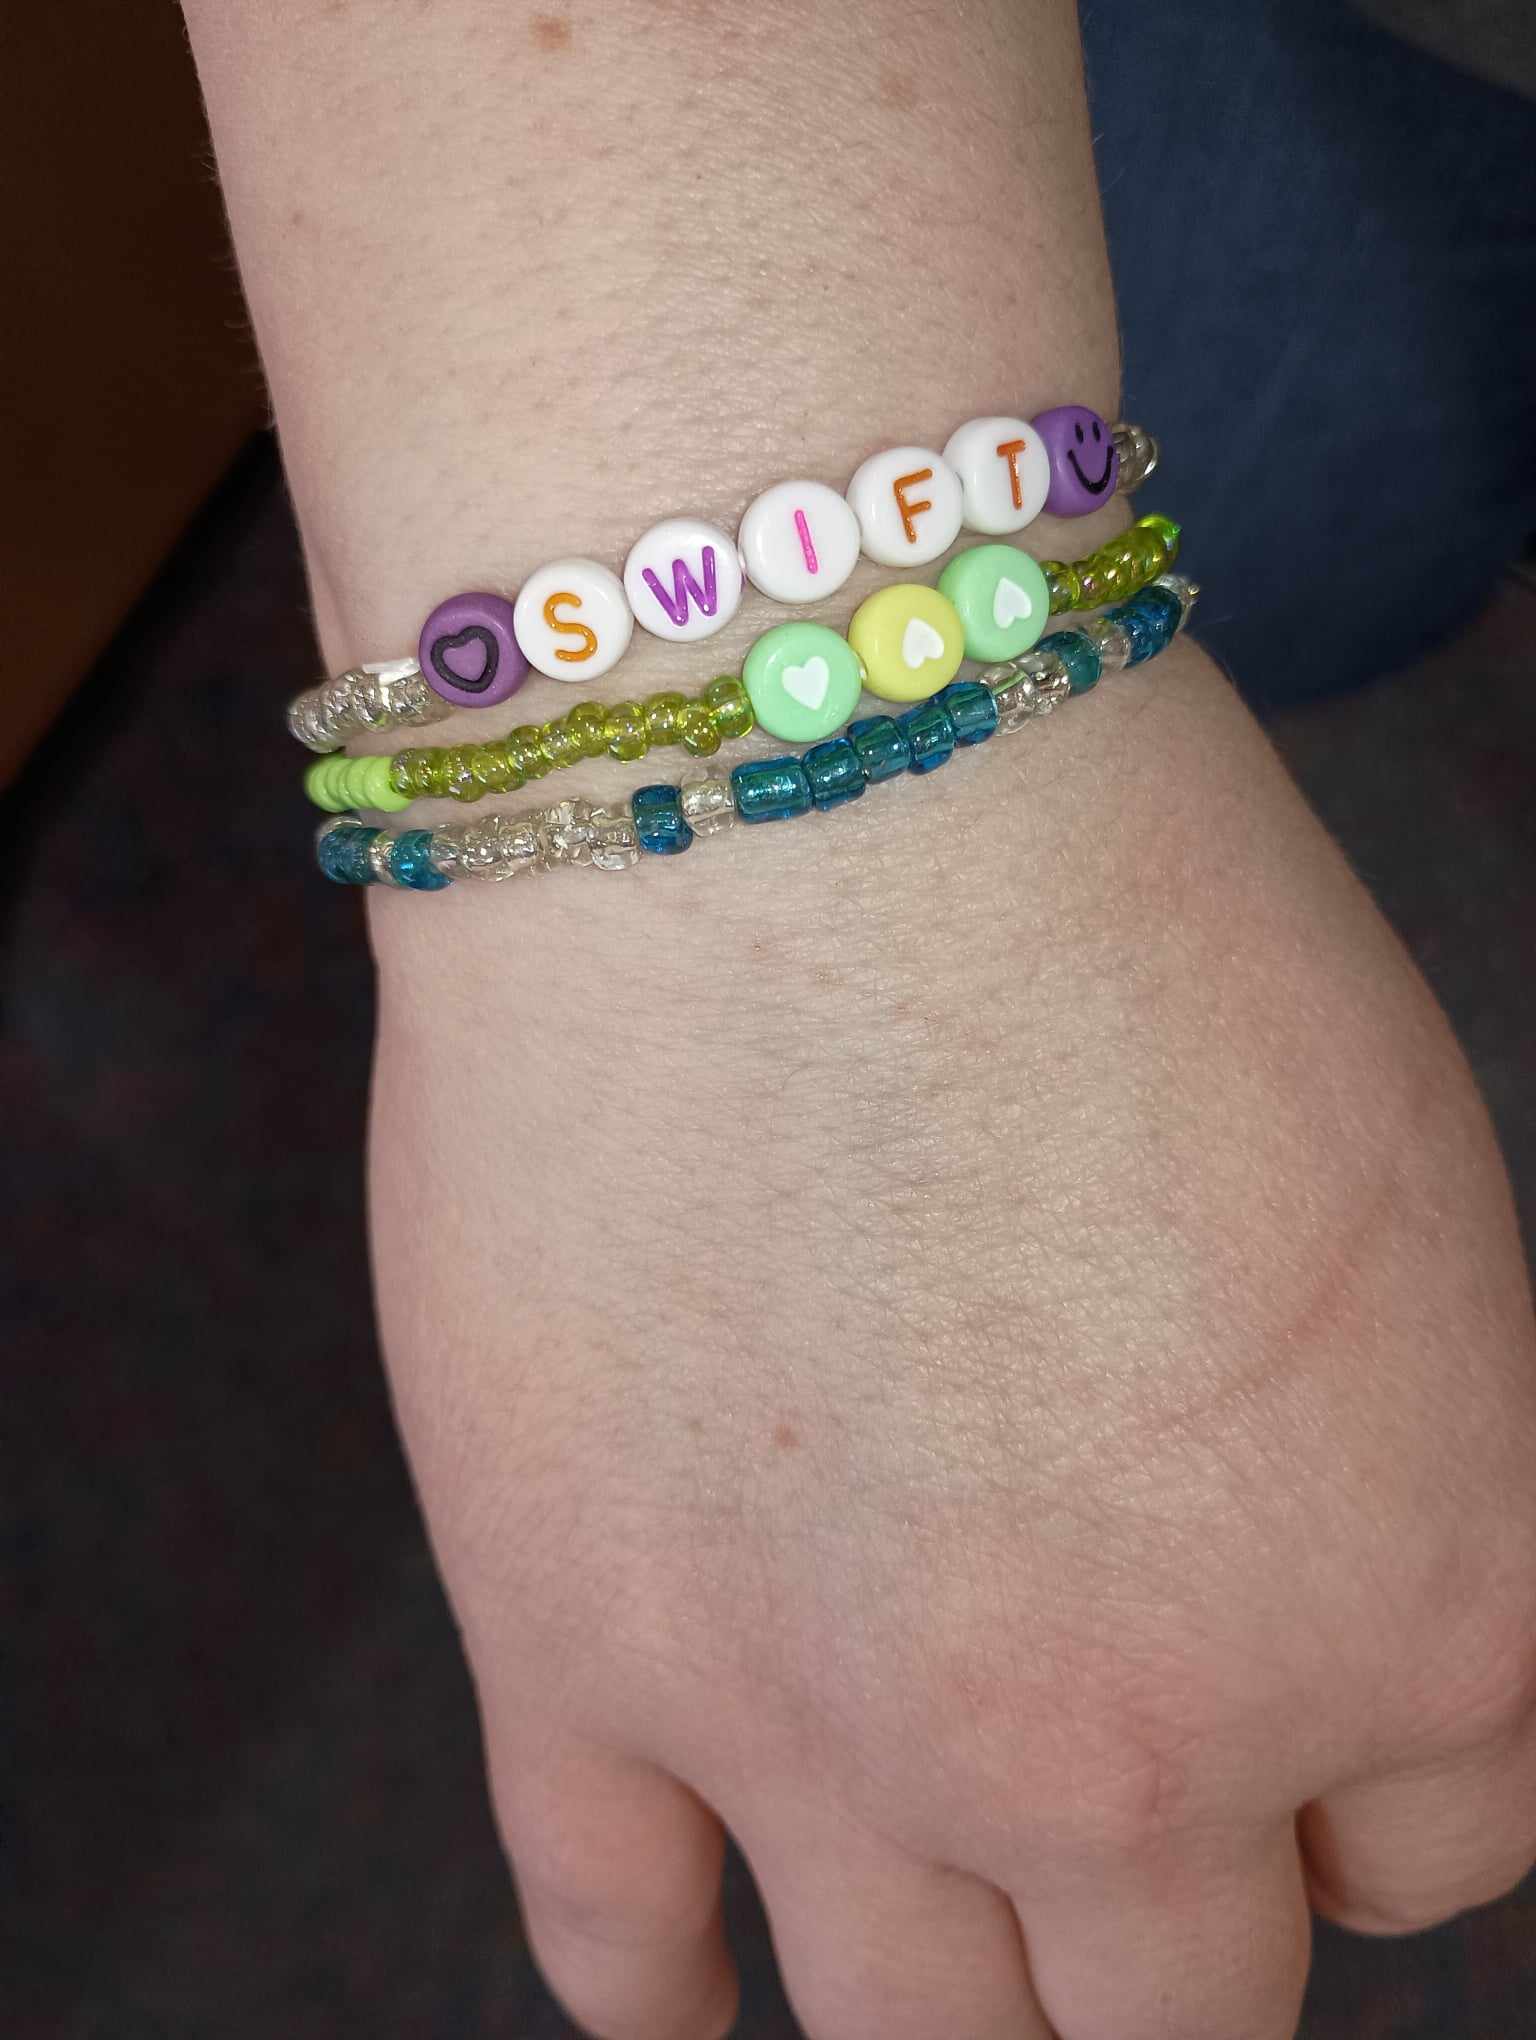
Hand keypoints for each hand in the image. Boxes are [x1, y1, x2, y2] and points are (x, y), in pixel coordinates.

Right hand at [365, 642, 1535, 2038]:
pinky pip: (620, 1943)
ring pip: (933, 2039)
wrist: (805, 775)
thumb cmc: (1129, 902)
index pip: (1442, 1849)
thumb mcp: (1402, 1191)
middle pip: (1187, 2006)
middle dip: (1170, 1919)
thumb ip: (1391, 1464)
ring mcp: (840, 1736)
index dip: (1367, 1788)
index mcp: (1415, 1602)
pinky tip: (684, 1984)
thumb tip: (1292, 1567)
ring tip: (939, 1947)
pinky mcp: (585, 1652)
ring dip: (959, 1997)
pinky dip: (663, 1987)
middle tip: (1115, 1824)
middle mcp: (1141, 1742)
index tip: (1299, 1739)